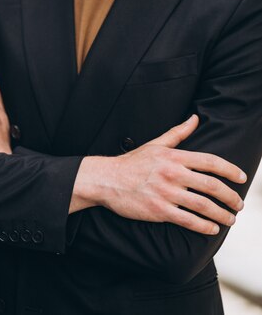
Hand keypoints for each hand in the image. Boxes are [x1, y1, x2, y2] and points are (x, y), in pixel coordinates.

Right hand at [70, 115, 246, 234]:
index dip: (230, 170)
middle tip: (238, 204)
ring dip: (221, 215)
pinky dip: (204, 226)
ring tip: (230, 219)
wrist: (107, 180)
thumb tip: (195, 118)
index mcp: (173, 156)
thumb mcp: (155, 144)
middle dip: (230, 197)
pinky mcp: (159, 210)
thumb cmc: (132, 162)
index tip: (242, 178)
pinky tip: (212, 229)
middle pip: (211, 185)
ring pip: (203, 205)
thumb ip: (178, 132)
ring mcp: (166, 192)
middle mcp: (172, 173)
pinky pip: (188, 220)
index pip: (210, 161)